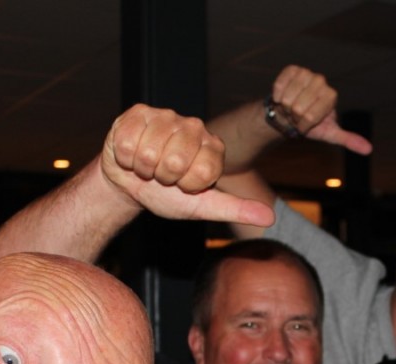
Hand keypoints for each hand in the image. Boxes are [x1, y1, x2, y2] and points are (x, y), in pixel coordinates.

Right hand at [102, 104, 273, 226]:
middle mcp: (194, 126)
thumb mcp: (202, 206)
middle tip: (163, 176)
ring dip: (143, 168)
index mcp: (214, 147)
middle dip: (164, 178)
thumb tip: (269, 217)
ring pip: (149, 152)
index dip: (187, 187)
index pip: (201, 173)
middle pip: (175, 161)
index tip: (184, 186)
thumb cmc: (168, 195)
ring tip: (148, 166)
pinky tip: (132, 154)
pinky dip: (125, 158)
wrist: (131, 183)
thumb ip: (234, 209)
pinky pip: (128, 142)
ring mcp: (166, 116)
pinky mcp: (139, 112)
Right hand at [271, 65, 372, 155]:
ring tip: (290, 106)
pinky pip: (280, 85)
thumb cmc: (311, 124)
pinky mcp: (292, 69)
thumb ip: (348, 140)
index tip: (307, 124)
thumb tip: (368, 150)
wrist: (292, 113)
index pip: (311, 116)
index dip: (304, 125)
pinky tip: (282, 97)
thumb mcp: (329, 134)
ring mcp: (307, 73)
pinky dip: (277, 95)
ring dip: (285, 107)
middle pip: (298, 108)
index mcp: (331, 96)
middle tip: (297, 115)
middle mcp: (321, 81)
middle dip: (294, 117)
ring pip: (287, 98)